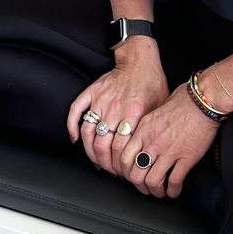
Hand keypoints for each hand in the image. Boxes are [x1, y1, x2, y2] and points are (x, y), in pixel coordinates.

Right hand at [67, 37, 169, 175]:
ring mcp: (101, 100)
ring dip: (89, 151)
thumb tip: (149, 153)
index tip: (123, 173)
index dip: (120, 165)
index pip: (121, 148)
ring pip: (87, 133)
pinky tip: (75, 139)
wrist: (140, 60)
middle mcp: (115, 108)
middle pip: (102, 145)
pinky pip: (75, 111)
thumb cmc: (152, 82)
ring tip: (96, 161)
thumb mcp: (160, 107)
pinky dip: (72, 127)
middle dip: (105, 163)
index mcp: (134, 113)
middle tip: (109, 171)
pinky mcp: (92, 92)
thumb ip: (151, 129)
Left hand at [119, 83, 219, 198]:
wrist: (202, 100)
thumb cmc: (182, 100)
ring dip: (155, 191)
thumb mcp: (155, 111)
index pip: (124, 158)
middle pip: (136, 174)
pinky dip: (173, 191)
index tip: (130, 175)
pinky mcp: (186, 157)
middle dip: (139, 186)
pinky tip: (174, 191)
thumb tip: (141, 140)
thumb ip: (145, 128)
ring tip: (160, 192)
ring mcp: (169, 151)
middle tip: (145, 188)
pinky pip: (175, 181)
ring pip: (153, 181)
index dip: (125, 172)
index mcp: (143, 130)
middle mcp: (153, 142)